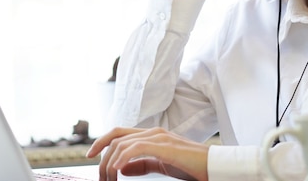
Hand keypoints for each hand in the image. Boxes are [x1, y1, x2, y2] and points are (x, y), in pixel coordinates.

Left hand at [86, 127, 208, 180]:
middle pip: (116, 136)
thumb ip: (144, 164)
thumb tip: (123, 168)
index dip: (102, 143)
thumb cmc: (193, 168)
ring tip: (108, 179)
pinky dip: (123, 159)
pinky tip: (118, 170)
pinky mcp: (165, 146)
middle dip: (101, 153)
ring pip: (122, 143)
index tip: (90, 157)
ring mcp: (159, 137)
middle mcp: (153, 132)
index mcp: (152, 136)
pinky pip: (136, 148)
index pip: (119, 134)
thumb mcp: (163, 165)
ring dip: (110, 162)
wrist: (216, 167)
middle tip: (98, 175)